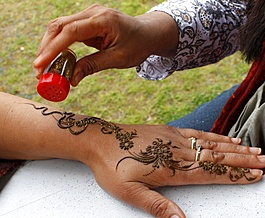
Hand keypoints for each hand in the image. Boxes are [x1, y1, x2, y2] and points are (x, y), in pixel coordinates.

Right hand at [33, 4, 177, 85]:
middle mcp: (92, 13)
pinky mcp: (87, 21)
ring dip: (49, 47)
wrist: (148, 33)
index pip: (70, 32)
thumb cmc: (138, 45)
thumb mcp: (118, 59)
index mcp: (102, 20)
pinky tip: (56, 60)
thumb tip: (71, 80)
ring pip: (60, 27)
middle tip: (39, 71)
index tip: (40, 65)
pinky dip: (59, 45)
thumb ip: (93, 66)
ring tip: (44, 68)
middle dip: (46, 49)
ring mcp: (88, 15)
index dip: (52, 49)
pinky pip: (67, 31)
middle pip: (59, 26)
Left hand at [81, 124, 264, 217]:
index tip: (255, 175)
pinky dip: (216, 136)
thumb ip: (159, 208)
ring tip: (254, 150)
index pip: (212, 174)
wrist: (99, 140)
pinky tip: (227, 138)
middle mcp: (179, 153)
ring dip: (235, 148)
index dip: (235, 175)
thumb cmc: (112, 169)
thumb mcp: (131, 194)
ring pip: (212, 145)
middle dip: (243, 160)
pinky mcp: (170, 131)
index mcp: (173, 170)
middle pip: (218, 157)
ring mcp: (176, 140)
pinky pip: (198, 134)